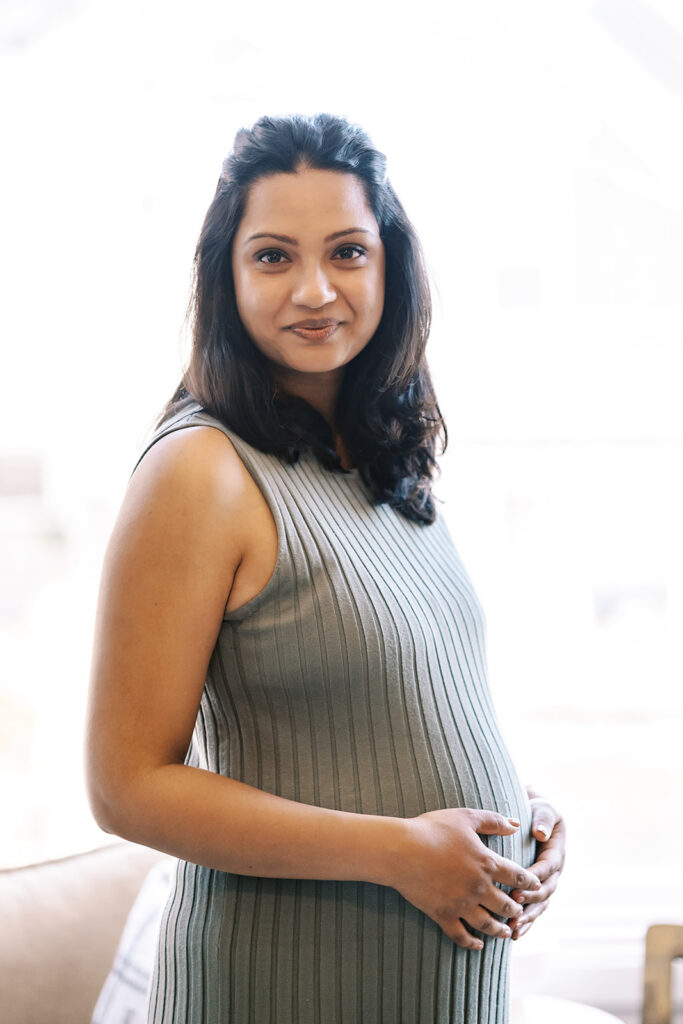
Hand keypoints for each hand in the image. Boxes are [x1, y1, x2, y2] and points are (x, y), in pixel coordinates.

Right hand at [392, 808, 541, 950]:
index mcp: (486, 863)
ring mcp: (461, 904)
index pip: (518, 877)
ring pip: (488, 925)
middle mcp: (478, 887)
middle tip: (519, 910)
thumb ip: (493, 820)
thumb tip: (515, 824)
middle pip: (506, 905)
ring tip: (506, 932)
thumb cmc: (432, 829)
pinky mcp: (443, 915)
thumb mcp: (465, 817)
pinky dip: (472, 943)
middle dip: (516, 909)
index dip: (530, 882)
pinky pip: (461, 936)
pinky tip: (478, 944)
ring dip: (500, 930)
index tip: (535, 886)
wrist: (401, 849)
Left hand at [509, 787, 565, 940]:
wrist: (533, 816)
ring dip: (527, 918)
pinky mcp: (535, 892)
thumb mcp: (544, 810)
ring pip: (539, 906)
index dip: (534, 879)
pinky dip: (525, 922)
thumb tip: (541, 833)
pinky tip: (514, 934)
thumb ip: (543, 819)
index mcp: (556, 854)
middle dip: (529, 902)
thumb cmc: (537, 811)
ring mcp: (545, 884)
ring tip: (512, 929)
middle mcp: (553, 873)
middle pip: (544, 892)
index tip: (517, 888)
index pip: (547, 868)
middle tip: (512, 908)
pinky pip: (533, 910)